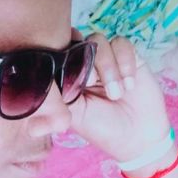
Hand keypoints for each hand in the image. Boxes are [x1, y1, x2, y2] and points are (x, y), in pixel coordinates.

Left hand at [68, 33, 171, 162]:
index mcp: (69, 76)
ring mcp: (106, 59)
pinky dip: (125, 64)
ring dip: (108, 67)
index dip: (63, 52)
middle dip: (87, 60)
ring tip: (116, 94)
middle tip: (92, 83)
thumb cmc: (103, 129)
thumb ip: (60, 98)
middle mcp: (86, 64)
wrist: (138, 137)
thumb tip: (39, 102)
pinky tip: (129, 86)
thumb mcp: (76, 115)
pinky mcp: (128, 57)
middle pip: (78, 41)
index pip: (59, 50)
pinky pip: (122, 43)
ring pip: (99, 40)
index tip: (72, 72)